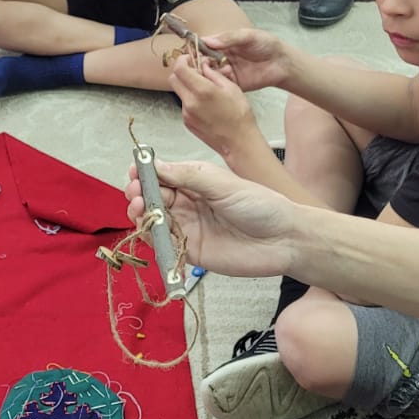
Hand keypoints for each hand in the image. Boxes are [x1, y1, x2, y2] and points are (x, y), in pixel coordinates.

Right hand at [125, 158, 296, 276]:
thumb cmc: (261, 205)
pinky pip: (164, 245)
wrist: (284, 240)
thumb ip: (188, 176)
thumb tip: (155, 166)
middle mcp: (188, 203)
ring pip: (154, 220)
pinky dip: (152, 239)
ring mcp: (188, 227)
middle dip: (140, 194)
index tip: (135, 173)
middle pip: (153, 197)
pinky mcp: (191, 251)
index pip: (161, 175)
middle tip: (137, 195)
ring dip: (142, 215)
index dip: (145, 174)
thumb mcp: (223, 183)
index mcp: (195, 182)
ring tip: (140, 210)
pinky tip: (150, 232)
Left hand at [169, 54, 259, 157]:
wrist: (239, 141)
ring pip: (179, 92)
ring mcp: (186, 113)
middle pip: (174, 79)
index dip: (182, 60)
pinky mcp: (187, 122)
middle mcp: (190, 102)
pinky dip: (191, 100)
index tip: (189, 58)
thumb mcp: (231, 88)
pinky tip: (206, 104)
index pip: (180, 68)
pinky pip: (184, 105)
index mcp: (202, 91)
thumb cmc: (240, 116)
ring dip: (188, 87)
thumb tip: (203, 65)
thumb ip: (213, 74)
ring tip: (206, 91)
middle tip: (195, 72)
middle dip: (182, 72)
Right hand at [200, 27, 290, 91]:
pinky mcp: (233, 84)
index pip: (204, 45)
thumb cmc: (267, 44)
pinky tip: (214, 81)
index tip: (188, 50)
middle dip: (198, 62)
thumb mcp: (247, 36)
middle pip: (203, 60)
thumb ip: (228, 38)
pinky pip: (220, 85)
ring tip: (204, 73)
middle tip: (196, 64)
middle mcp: (222, 57)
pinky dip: (215, 84)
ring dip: (205, 74)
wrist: (282, 62)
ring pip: (209, 73)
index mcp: (224, 44)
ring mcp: (227, 71)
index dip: (195, 48)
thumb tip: (209, 40)